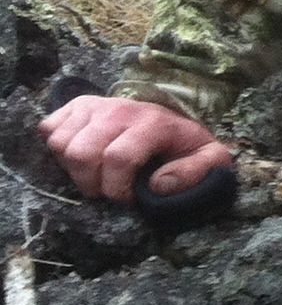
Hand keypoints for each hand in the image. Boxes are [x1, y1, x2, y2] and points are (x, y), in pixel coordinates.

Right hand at [39, 94, 233, 202]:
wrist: (171, 120)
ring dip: (73, 167)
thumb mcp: (209, 158)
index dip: (117, 188)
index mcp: (152, 123)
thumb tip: (159, 185)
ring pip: (61, 142)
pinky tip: (81, 155)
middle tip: (106, 189)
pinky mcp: (78, 105)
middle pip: (82, 153)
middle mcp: (120, 109)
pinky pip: (48, 128)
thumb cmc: (186, 145)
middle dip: (91, 183)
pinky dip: (57, 148)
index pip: (118, 158)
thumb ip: (196, 172)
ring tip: (95, 172)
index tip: (126, 199)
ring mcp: (97, 105)